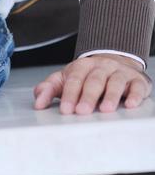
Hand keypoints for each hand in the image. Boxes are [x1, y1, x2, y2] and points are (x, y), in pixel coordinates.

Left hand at [33, 54, 152, 114]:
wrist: (115, 63)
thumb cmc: (87, 76)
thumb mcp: (66, 79)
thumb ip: (50, 89)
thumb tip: (37, 101)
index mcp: (82, 66)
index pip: (74, 80)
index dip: (69, 94)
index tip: (65, 109)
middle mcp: (101, 66)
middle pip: (94, 81)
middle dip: (87, 96)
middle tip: (81, 112)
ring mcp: (120, 72)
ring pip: (115, 82)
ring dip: (110, 96)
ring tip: (105, 110)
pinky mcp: (137, 81)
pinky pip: (137, 87)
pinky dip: (134, 96)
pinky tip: (130, 105)